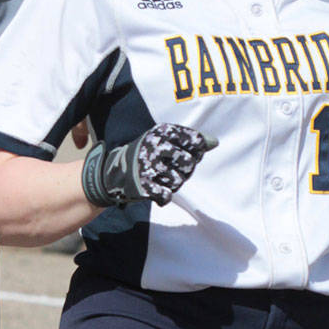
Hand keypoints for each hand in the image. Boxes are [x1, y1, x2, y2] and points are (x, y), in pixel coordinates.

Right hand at [81, 124, 216, 208]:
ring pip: (179, 181)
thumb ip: (191, 141)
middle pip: (189, 164)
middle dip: (185, 170)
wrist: (113, 172)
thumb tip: (215, 142)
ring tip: (161, 178)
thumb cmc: (147, 155)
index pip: (195, 141)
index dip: (196, 151)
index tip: (186, 153)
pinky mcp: (144, 185)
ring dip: (173, 183)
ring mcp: (149, 166)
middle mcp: (156, 146)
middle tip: (171, 169)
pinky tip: (155, 189)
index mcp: (162, 132)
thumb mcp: (166, 141)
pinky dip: (163, 196)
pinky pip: (167, 195)